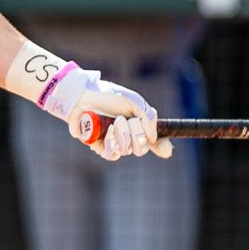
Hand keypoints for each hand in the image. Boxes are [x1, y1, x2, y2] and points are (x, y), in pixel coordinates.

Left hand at [44, 65, 171, 159]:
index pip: (151, 142)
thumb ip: (148, 119)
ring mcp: (113, 143)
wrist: (84, 95)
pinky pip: (112, 154)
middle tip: (127, 119)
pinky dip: (113, 141)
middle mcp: (127, 138)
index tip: (163, 148)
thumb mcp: (134, 103)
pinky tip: (109, 130)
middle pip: (142, 148)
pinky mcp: (99, 147)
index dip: (161, 147)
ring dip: (123, 133)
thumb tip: (153, 139)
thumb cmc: (108, 97)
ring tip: (115, 120)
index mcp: (137, 127)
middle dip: (137, 133)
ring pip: (127, 150)